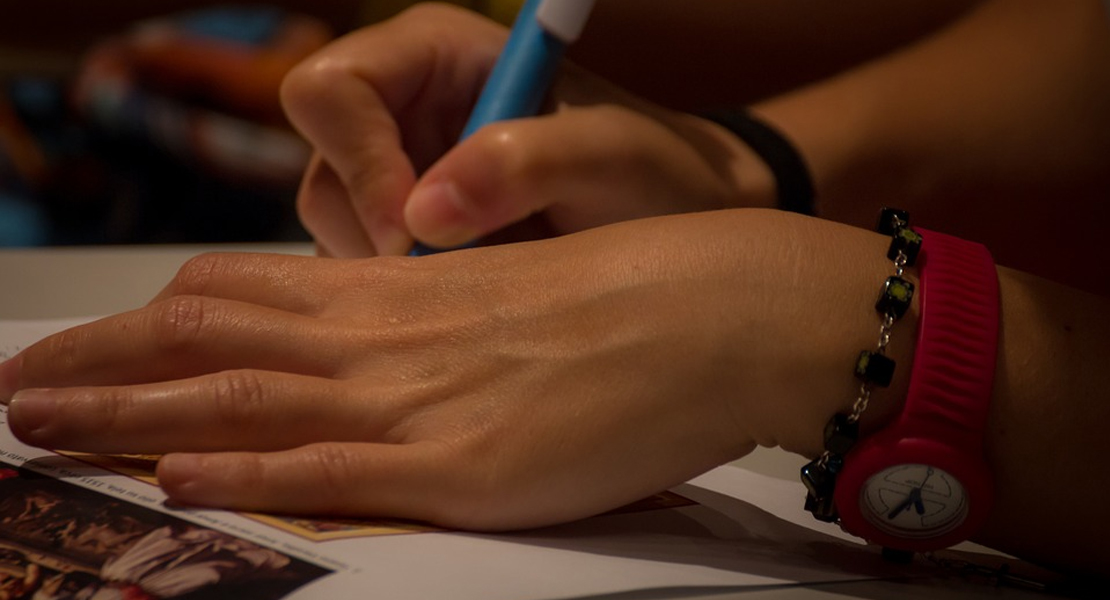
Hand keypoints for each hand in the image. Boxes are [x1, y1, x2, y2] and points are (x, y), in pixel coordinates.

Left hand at [0, 211, 898, 529]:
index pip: (237, 297)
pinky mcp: (461, 465)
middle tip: (18, 387)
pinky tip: (177, 481)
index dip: (144, 324)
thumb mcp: (495, 296)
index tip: (84, 347)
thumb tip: (349, 353)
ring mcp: (417, 401)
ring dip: (127, 414)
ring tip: (37, 427)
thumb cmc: (622, 294)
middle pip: (208, 342)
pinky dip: (245, 473)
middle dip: (100, 367)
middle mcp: (386, 339)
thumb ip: (416, 323)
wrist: (707, 309)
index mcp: (396, 294)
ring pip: (240, 400)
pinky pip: (331, 467)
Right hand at [280, 4, 765, 257]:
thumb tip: (423, 216)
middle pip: (323, 174)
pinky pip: (369, 277)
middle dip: (379, 235)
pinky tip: (478, 296)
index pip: (330, 90)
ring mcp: (400, 176)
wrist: (675, 220)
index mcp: (434, 55)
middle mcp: (401, 110)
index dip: (360, 164)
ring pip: (338, 235)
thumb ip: (527, 164)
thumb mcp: (611, 155)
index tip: (417, 232)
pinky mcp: (410, 234)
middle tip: (458, 277)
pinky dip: (411, 300)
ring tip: (490, 280)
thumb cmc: (654, 169)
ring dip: (398, 277)